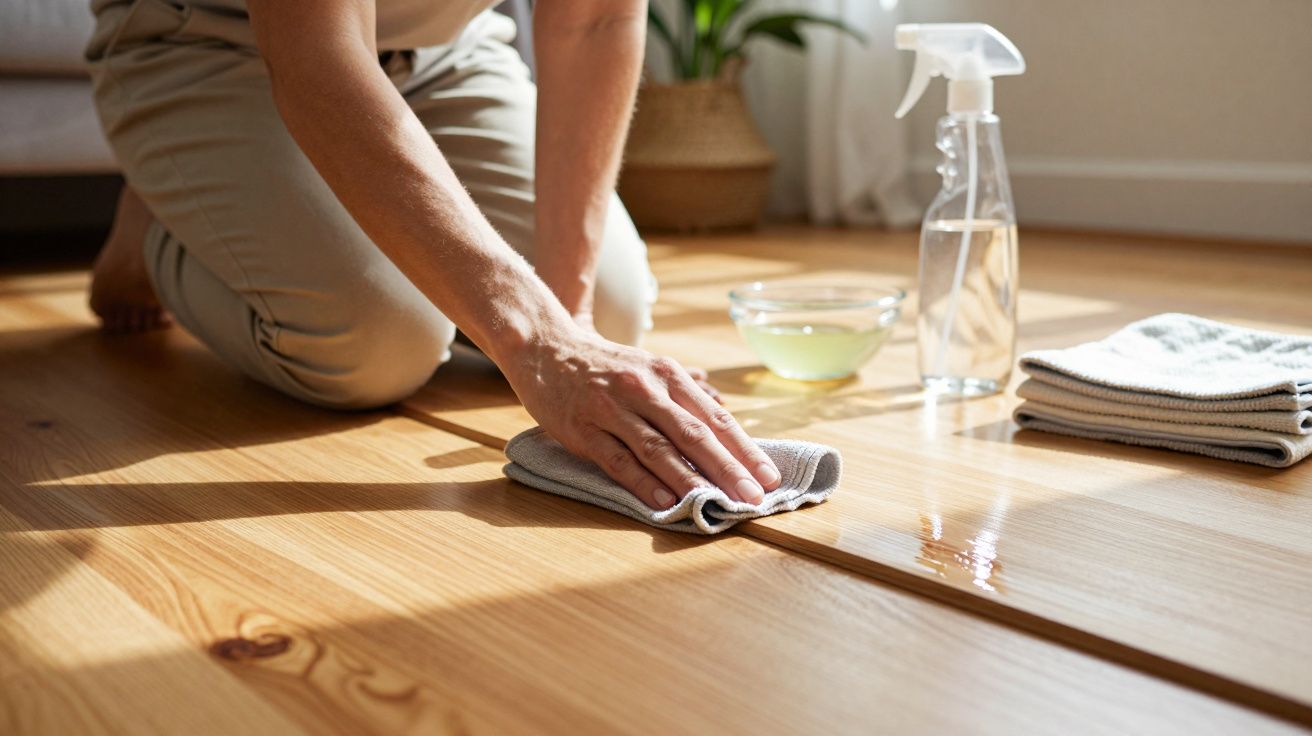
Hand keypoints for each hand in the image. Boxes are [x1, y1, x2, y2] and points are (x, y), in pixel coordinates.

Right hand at [506, 326, 780, 509]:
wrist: (545, 346)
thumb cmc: (604, 364)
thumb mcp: (649, 366)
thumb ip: (686, 389)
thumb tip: (722, 407)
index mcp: (667, 375)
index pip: (714, 418)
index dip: (744, 449)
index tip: (769, 478)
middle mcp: (644, 389)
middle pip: (693, 434)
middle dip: (728, 468)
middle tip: (754, 497)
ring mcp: (612, 409)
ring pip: (658, 449)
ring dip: (690, 480)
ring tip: (716, 504)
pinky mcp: (583, 429)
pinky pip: (617, 460)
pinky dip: (642, 483)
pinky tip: (663, 503)